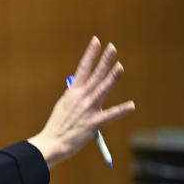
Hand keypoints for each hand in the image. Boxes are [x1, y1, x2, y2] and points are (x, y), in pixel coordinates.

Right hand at [28, 36, 135, 167]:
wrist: (52, 143)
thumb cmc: (58, 126)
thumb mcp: (63, 106)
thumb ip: (74, 96)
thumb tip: (83, 88)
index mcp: (72, 92)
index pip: (83, 68)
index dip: (90, 54)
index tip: (96, 41)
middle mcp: (80, 98)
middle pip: (95, 75)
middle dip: (104, 60)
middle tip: (112, 47)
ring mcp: (88, 109)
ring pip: (102, 90)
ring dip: (112, 78)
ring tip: (120, 66)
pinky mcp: (94, 123)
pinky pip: (110, 115)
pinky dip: (121, 110)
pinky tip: (131, 106)